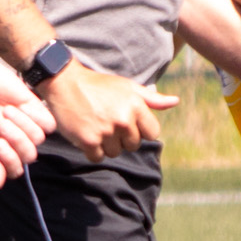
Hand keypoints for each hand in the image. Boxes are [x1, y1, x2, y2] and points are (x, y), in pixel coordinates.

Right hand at [0, 45, 53, 186]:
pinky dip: (35, 115)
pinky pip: (48, 123)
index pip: (14, 169)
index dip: (10, 159)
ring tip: (7, 110)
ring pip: (38, 139)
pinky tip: (20, 105)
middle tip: (1, 122)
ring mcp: (26, 126)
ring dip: (22, 124)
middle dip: (16, 139)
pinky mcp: (36, 109)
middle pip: (29, 155)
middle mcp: (15, 141)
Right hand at [43, 59, 177, 159]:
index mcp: (136, 106)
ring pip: (115, 153)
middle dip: (122, 138)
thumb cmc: (98, 85)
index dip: (140, 130)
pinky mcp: (89, 141)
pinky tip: (86, 133)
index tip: (127, 122)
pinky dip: (92, 150)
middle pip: (133, 145)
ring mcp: (106, 131)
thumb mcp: (127, 87)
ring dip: (106, 145)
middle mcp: (123, 119)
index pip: (152, 133)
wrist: (65, 83)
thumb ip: (152, 99)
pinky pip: (98, 157)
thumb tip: (175, 101)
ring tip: (96, 126)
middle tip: (107, 122)